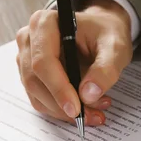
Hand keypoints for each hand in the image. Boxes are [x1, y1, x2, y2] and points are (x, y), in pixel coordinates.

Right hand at [16, 0, 132, 124]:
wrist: (101, 32)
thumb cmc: (105, 34)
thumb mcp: (114, 47)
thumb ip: (105, 69)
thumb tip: (88, 95)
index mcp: (45, 24)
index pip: (43, 61)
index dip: (58, 88)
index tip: (76, 109)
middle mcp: (29, 39)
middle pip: (35, 81)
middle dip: (62, 105)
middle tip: (90, 116)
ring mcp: (26, 58)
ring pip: (36, 94)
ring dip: (62, 111)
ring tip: (93, 112)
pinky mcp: (30, 74)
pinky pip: (40, 99)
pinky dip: (60, 110)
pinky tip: (84, 109)